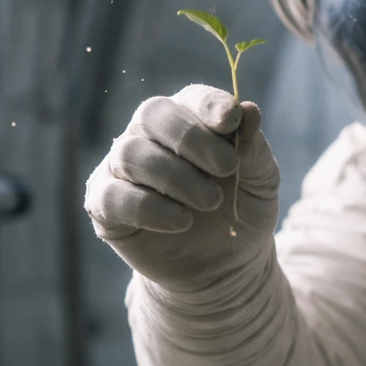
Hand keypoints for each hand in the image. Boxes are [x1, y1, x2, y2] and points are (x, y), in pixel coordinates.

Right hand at [84, 84, 279, 290]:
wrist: (225, 267)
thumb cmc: (240, 213)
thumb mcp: (260, 183)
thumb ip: (254, 149)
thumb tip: (249, 110)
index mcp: (190, 119)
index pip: (192, 98)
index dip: (209, 105)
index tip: (231, 122)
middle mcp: (150, 135)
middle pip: (152, 114)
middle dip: (191, 139)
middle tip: (226, 169)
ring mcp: (122, 168)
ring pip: (131, 154)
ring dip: (176, 178)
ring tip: (209, 203)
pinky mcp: (105, 205)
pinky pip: (112, 195)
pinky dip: (149, 208)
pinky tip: (181, 222)